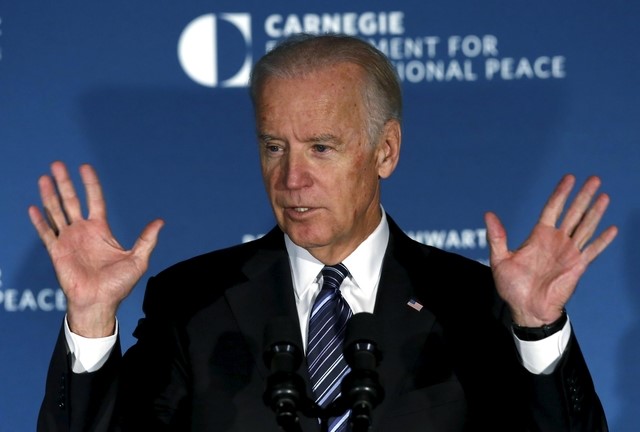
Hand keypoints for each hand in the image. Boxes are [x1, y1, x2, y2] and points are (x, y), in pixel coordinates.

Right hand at [28, 161, 163, 336]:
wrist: (100, 303)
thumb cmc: (119, 285)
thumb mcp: (138, 260)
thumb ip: (147, 239)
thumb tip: (160, 221)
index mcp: (101, 230)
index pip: (94, 200)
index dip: (90, 183)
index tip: (85, 167)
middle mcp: (83, 231)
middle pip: (72, 201)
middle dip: (65, 183)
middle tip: (57, 163)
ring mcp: (69, 240)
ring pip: (57, 212)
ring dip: (50, 195)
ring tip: (44, 177)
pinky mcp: (57, 252)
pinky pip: (46, 233)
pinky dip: (40, 221)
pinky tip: (33, 207)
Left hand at [484, 174, 617, 326]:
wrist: (526, 309)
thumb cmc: (512, 286)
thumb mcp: (500, 259)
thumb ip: (497, 237)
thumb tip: (488, 214)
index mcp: (538, 236)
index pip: (552, 208)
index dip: (560, 193)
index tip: (569, 177)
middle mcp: (556, 241)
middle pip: (572, 213)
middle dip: (583, 196)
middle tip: (594, 178)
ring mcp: (568, 252)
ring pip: (585, 227)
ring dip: (595, 212)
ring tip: (604, 195)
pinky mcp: (577, 266)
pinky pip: (592, 250)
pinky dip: (602, 240)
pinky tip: (612, 228)